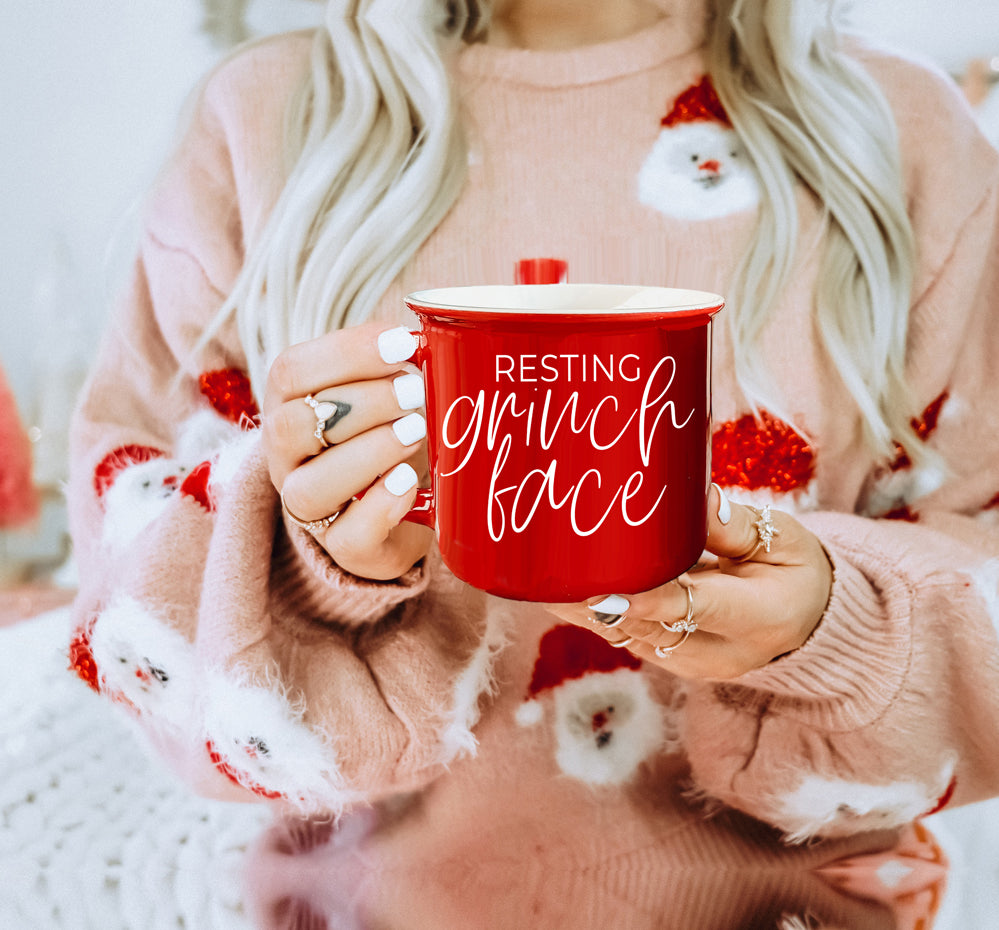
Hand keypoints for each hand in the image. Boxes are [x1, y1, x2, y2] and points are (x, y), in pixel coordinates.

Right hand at [262, 322, 432, 579]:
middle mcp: (287, 457)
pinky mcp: (343, 547)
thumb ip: (392, 368)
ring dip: (368, 453)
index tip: (402, 344)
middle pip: (294, 425)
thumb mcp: (385, 393)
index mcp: (289, 405)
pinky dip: (381, 506)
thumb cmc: (390, 432)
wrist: (402, 505)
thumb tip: (423, 339)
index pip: (291, 371)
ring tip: (416, 432)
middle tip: (416, 390)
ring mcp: (309, 506)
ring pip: (310, 488)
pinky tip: (409, 481)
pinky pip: (348, 537)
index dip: (346, 353)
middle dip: (362, 402)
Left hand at [543, 485, 832, 678]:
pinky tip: (555, 583)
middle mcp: (719, 652)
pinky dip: (591, 610)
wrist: (807, 624)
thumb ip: (735, 525)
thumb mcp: (785, 540)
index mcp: (760, 618)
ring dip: (580, 607)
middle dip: (593, 599)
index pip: (694, 608)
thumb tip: (690, 500)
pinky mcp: (667, 658)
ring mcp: (689, 662)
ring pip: (624, 634)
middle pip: (645, 625)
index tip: (603, 587)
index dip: (644, 599)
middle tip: (548, 568)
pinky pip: (622, 634)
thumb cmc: (796, 570)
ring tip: (536, 574)